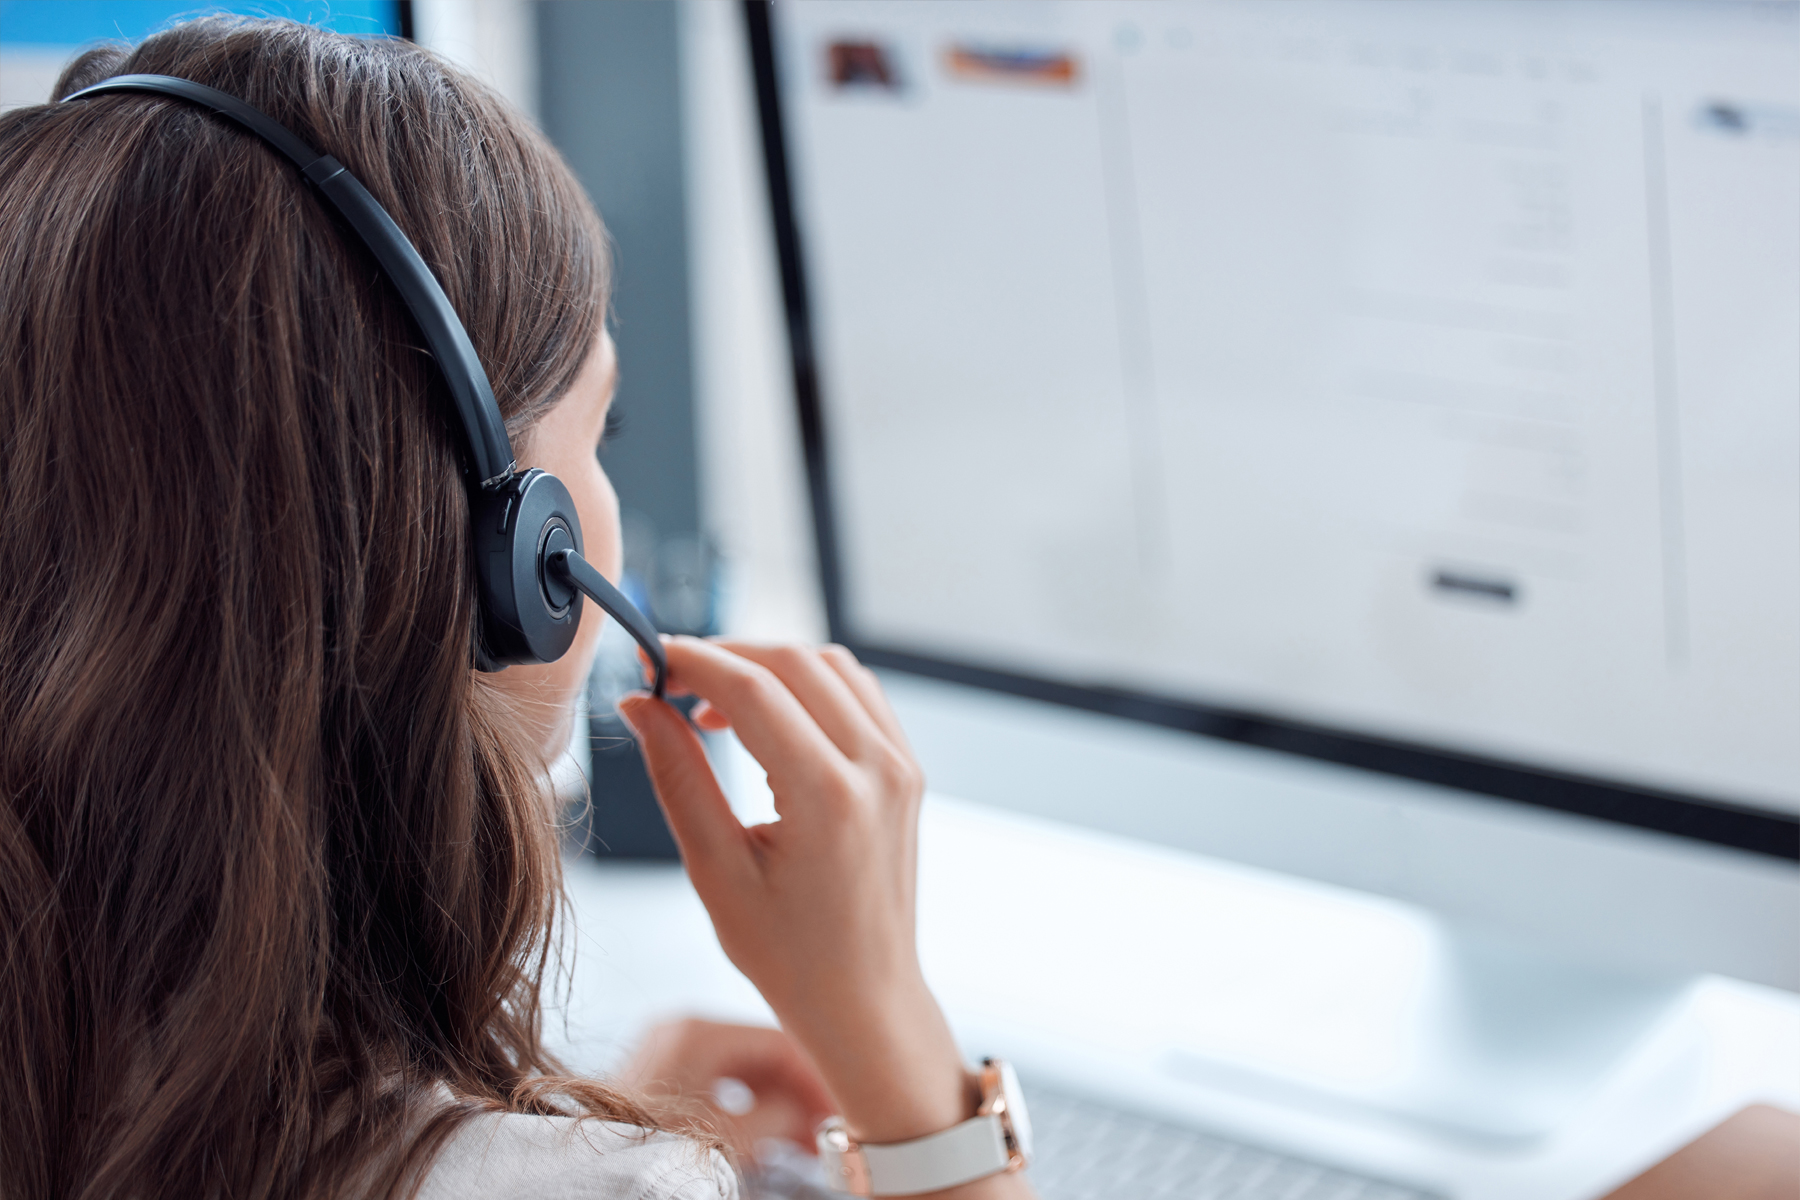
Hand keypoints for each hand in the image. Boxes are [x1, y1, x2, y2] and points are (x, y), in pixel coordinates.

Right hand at [616, 640, 969, 1145]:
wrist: (865, 999)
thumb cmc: (788, 954)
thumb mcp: (716, 871)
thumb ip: (678, 777)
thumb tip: (641, 706)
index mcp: (828, 796)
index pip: (752, 687)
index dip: (691, 661)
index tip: (646, 662)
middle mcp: (876, 768)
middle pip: (794, 661)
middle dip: (725, 655)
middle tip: (670, 682)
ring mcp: (900, 766)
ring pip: (830, 666)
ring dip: (768, 667)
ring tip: (713, 710)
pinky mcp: (906, 771)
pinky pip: (858, 695)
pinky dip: (807, 687)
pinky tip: (766, 723)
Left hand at [618, 1018, 834, 1161]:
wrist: (587, 1173)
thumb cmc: (650, 1149)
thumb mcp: (728, 1138)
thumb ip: (781, 1117)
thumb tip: (814, 1114)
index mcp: (698, 1031)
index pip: (779, 1040)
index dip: (816, 1076)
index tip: (841, 1105)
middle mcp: (683, 1030)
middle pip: (762, 1054)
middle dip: (798, 1094)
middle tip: (829, 1129)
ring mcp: (669, 1051)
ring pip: (744, 1071)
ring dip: (777, 1105)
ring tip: (806, 1142)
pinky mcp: (662, 1076)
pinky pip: (720, 1084)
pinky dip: (748, 1109)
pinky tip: (771, 1137)